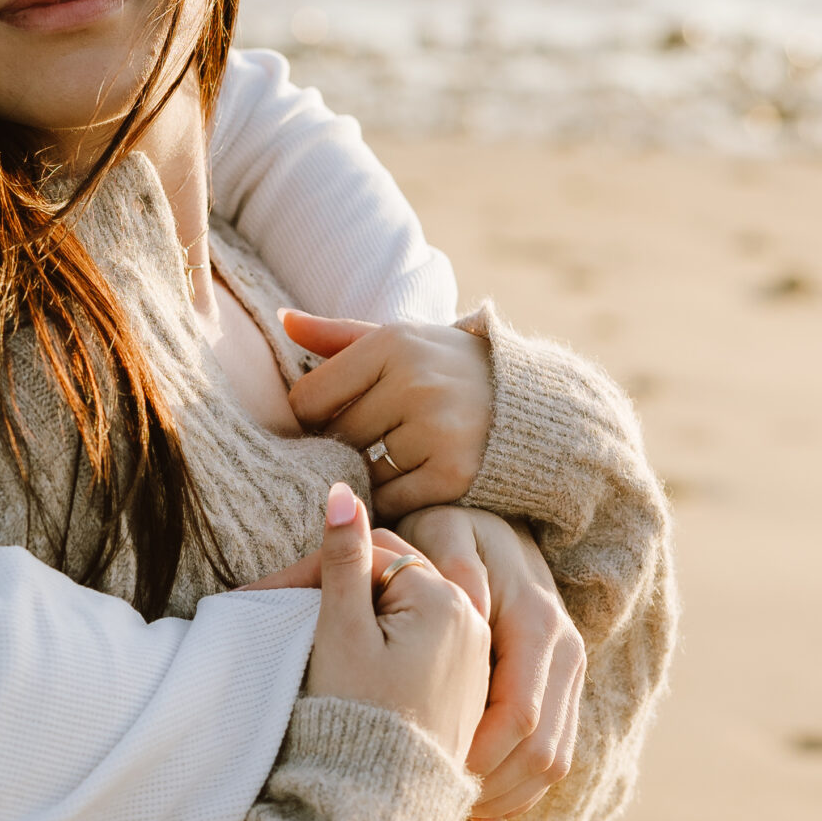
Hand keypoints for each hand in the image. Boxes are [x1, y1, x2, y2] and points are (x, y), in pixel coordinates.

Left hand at [282, 312, 493, 521]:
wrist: (538, 409)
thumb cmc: (451, 370)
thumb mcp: (402, 341)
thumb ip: (338, 336)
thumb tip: (282, 320)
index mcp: (394, 343)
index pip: (309, 397)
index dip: (309, 417)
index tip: (329, 420)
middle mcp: (415, 384)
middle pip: (335, 437)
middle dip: (337, 447)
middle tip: (356, 448)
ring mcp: (436, 431)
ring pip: (362, 472)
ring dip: (366, 475)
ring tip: (388, 462)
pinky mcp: (454, 476)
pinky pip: (392, 500)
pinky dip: (392, 499)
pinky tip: (408, 484)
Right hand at [295, 484, 489, 768]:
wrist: (380, 801)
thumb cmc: (355, 714)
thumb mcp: (341, 630)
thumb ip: (343, 557)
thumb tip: (343, 492)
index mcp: (445, 602)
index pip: (372, 558)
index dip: (315, 573)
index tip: (269, 598)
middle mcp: (473, 625)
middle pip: (394, 582)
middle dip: (340, 593)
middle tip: (285, 615)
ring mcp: (473, 659)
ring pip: (408, 613)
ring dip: (364, 619)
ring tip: (319, 648)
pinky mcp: (465, 689)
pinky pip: (424, 647)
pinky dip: (388, 647)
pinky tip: (357, 671)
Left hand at [395, 506, 583, 820]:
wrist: (488, 520)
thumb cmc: (448, 528)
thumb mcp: (441, 533)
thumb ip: (449, 565)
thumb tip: (470, 606)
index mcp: (537, 623)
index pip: (519, 713)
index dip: (478, 754)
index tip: (431, 774)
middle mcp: (565, 650)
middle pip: (543, 749)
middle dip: (493, 788)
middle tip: (439, 807)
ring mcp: (570, 671)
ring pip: (554, 759)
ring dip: (508, 795)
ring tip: (455, 812)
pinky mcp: (562, 685)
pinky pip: (553, 751)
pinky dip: (519, 784)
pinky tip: (477, 801)